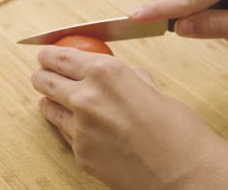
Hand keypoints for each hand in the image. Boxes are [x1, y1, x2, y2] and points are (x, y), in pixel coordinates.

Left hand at [31, 46, 227, 189]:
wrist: (186, 174)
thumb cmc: (179, 131)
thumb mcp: (152, 89)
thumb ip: (127, 78)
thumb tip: (117, 74)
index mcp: (105, 73)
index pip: (61, 57)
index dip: (48, 54)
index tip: (44, 54)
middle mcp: (86, 97)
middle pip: (45, 80)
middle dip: (41, 75)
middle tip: (41, 74)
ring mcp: (80, 129)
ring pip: (47, 107)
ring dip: (49, 101)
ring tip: (53, 100)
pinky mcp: (80, 154)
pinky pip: (65, 134)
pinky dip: (67, 127)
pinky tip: (78, 126)